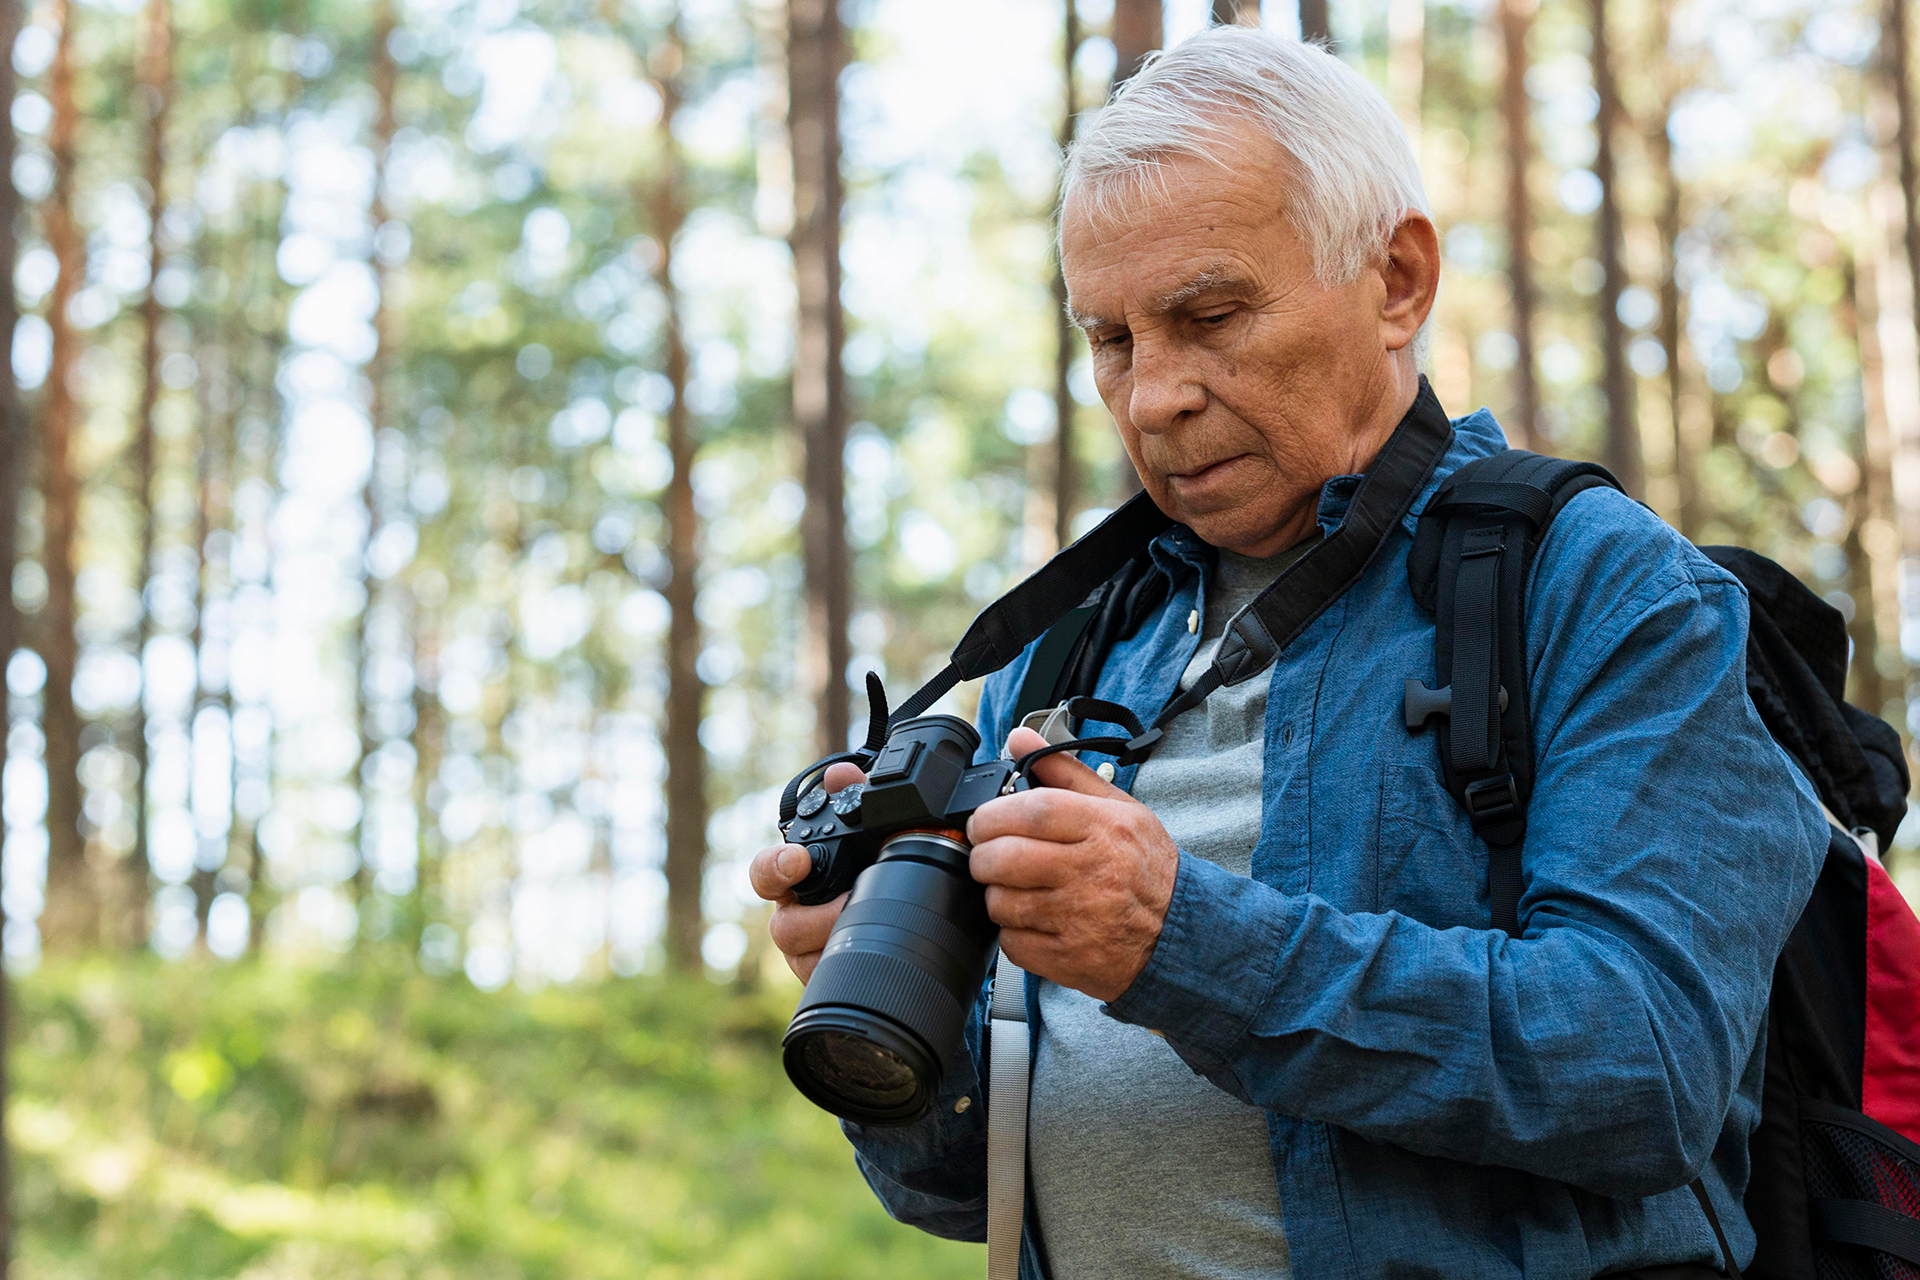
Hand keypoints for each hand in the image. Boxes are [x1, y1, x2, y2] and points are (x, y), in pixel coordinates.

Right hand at [749, 761, 866, 982]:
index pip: (766, 873)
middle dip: (817, 919)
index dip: (775, 868)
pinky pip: (822, 982)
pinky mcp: (821, 977)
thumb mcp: (867, 829)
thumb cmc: (869, 867)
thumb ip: (853, 795)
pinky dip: (845, 969)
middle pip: (785, 926)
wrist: (901, 915)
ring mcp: (806, 950)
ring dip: (837, 942)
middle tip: (848, 906)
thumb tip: (841, 774)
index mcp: (796, 876)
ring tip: (869, 926)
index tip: (796, 861)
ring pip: (805, 958)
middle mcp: (794, 913)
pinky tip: (869, 955)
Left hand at [966, 726, 1178, 1001]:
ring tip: (1015, 887)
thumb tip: (1019, 738)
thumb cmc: (1144, 865)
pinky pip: (1011, 942)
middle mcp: (1092, 873)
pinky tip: (1031, 919)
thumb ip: (1064, 770)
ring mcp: (1079, 919)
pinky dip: (1011, 930)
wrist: (1179, 932)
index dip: (993, 813)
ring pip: (1001, 902)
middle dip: (982, 854)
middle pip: (1006, 857)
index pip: (1033, 810)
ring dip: (995, 893)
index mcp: (1104, 829)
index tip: (984, 820)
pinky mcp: (1068, 958)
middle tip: (988, 853)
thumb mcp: (1117, 808)